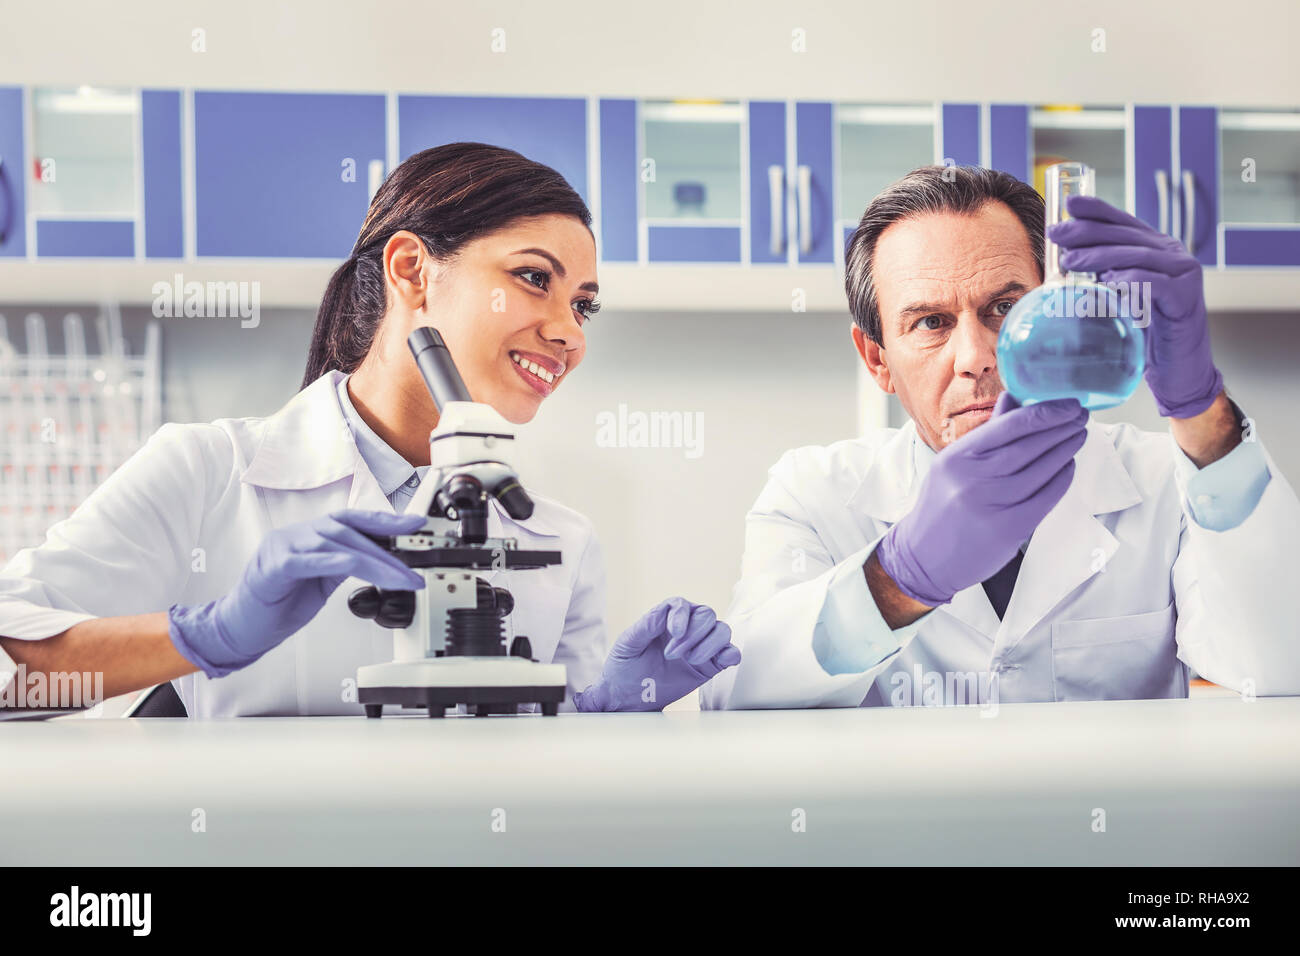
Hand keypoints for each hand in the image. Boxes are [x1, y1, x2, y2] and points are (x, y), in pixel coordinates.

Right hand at [168, 509, 425, 677]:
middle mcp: (297, 534)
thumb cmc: (278, 605)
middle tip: (415, 569)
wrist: (240, 629)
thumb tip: (382, 560)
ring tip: (400, 579)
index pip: (353, 519)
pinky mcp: (273, 567)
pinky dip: (336, 561)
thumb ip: (345, 565)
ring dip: (374, 561)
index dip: (386, 520)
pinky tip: (359, 567)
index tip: (416, 525)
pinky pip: (308, 559)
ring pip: (336, 543)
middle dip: (389, 547)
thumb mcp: (321, 582)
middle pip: (350, 530)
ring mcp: (283, 546)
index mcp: (310, 536)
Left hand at [573, 597, 740, 711]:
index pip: (681, 605)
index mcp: (665, 618)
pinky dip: (730, 654)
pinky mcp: (711, 665)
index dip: (681, 616)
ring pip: (722, 631)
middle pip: (706, 615)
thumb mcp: (627, 644)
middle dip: (692, 635)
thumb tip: (664, 612)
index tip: (675, 633)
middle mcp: (687, 628)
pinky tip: (717, 662)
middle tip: (671, 655)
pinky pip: (731, 653)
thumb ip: (645, 626)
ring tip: (691, 661)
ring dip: (709, 644)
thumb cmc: (625, 666)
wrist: (628, 697)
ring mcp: (701, 646)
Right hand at [875, 393, 1086, 606]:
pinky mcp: (1008, 529)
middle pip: (1030, 445)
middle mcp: (973, 478)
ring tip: (1078, 437)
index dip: (1047, 412)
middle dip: (1062, 427)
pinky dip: (1062, 479)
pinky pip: (1045, 497)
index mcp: (958, 457)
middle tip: (1081, 417)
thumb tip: (1013, 399)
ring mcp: (992, 505)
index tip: (1069, 404)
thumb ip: (986, 434)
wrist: (924, 558)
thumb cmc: (940, 507)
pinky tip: (1068, 467)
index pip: (1010, 425)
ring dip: (1066, 450)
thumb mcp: (952, 465)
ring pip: (1041, 470)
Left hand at [1049, 194, 1222, 418]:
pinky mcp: (1186, 299)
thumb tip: (1064, 263)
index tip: (1068, 204)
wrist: (1177, 371)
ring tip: (1069, 261)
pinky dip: (1130, 280)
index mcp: (1156, 250)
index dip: (1097, 210)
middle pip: (1126, 235)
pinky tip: (1107, 282)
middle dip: (1088, 232)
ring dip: (1100, 256)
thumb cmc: (1146, 335)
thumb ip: (1103, 277)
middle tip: (1057, 235)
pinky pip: (1155, 283)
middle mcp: (1173, 255)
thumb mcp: (1119, 298)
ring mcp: (1184, 274)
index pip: (1123, 222)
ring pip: (1137, 255)